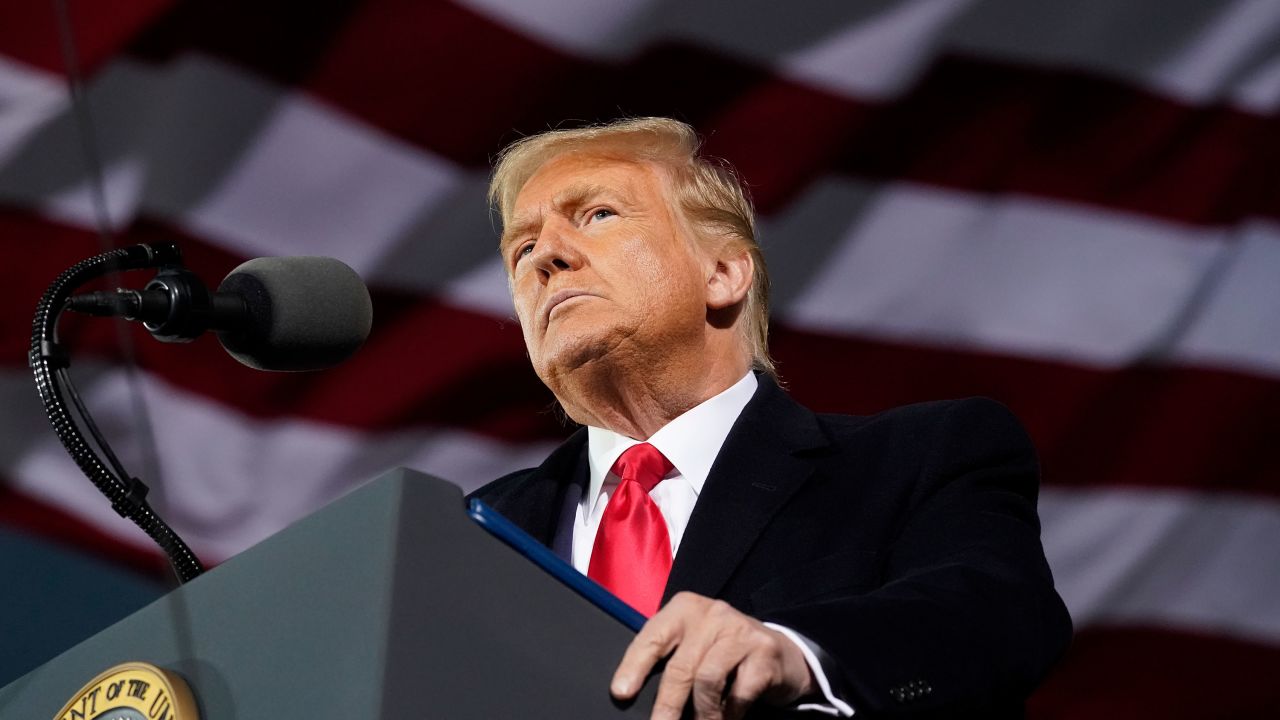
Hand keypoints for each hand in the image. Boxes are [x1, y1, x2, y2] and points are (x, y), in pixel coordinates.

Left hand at [611, 591, 816, 719]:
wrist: (782, 652)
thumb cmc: (724, 652)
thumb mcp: (693, 644)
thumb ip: (669, 657)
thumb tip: (633, 692)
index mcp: (685, 609)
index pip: (653, 637)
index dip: (633, 666)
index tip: (621, 693)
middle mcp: (712, 614)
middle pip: (680, 666)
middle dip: (666, 705)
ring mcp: (740, 631)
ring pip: (707, 680)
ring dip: (702, 714)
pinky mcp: (764, 653)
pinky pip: (739, 693)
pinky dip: (729, 713)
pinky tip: (727, 717)